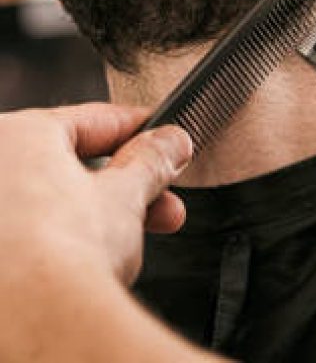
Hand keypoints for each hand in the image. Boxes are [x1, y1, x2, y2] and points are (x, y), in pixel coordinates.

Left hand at [0, 102, 191, 285]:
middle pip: (69, 166)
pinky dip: (58, 242)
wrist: (33, 327)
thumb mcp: (126, 195)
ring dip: (97, 216)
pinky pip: (27, 235)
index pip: (92, 120)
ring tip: (134, 236)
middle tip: (159, 197)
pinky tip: (89, 260)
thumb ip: (151, 160)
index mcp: (15, 135)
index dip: (139, 131)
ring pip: (47, 202)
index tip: (162, 141)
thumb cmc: (62, 255)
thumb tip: (168, 143)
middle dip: (125, 187)